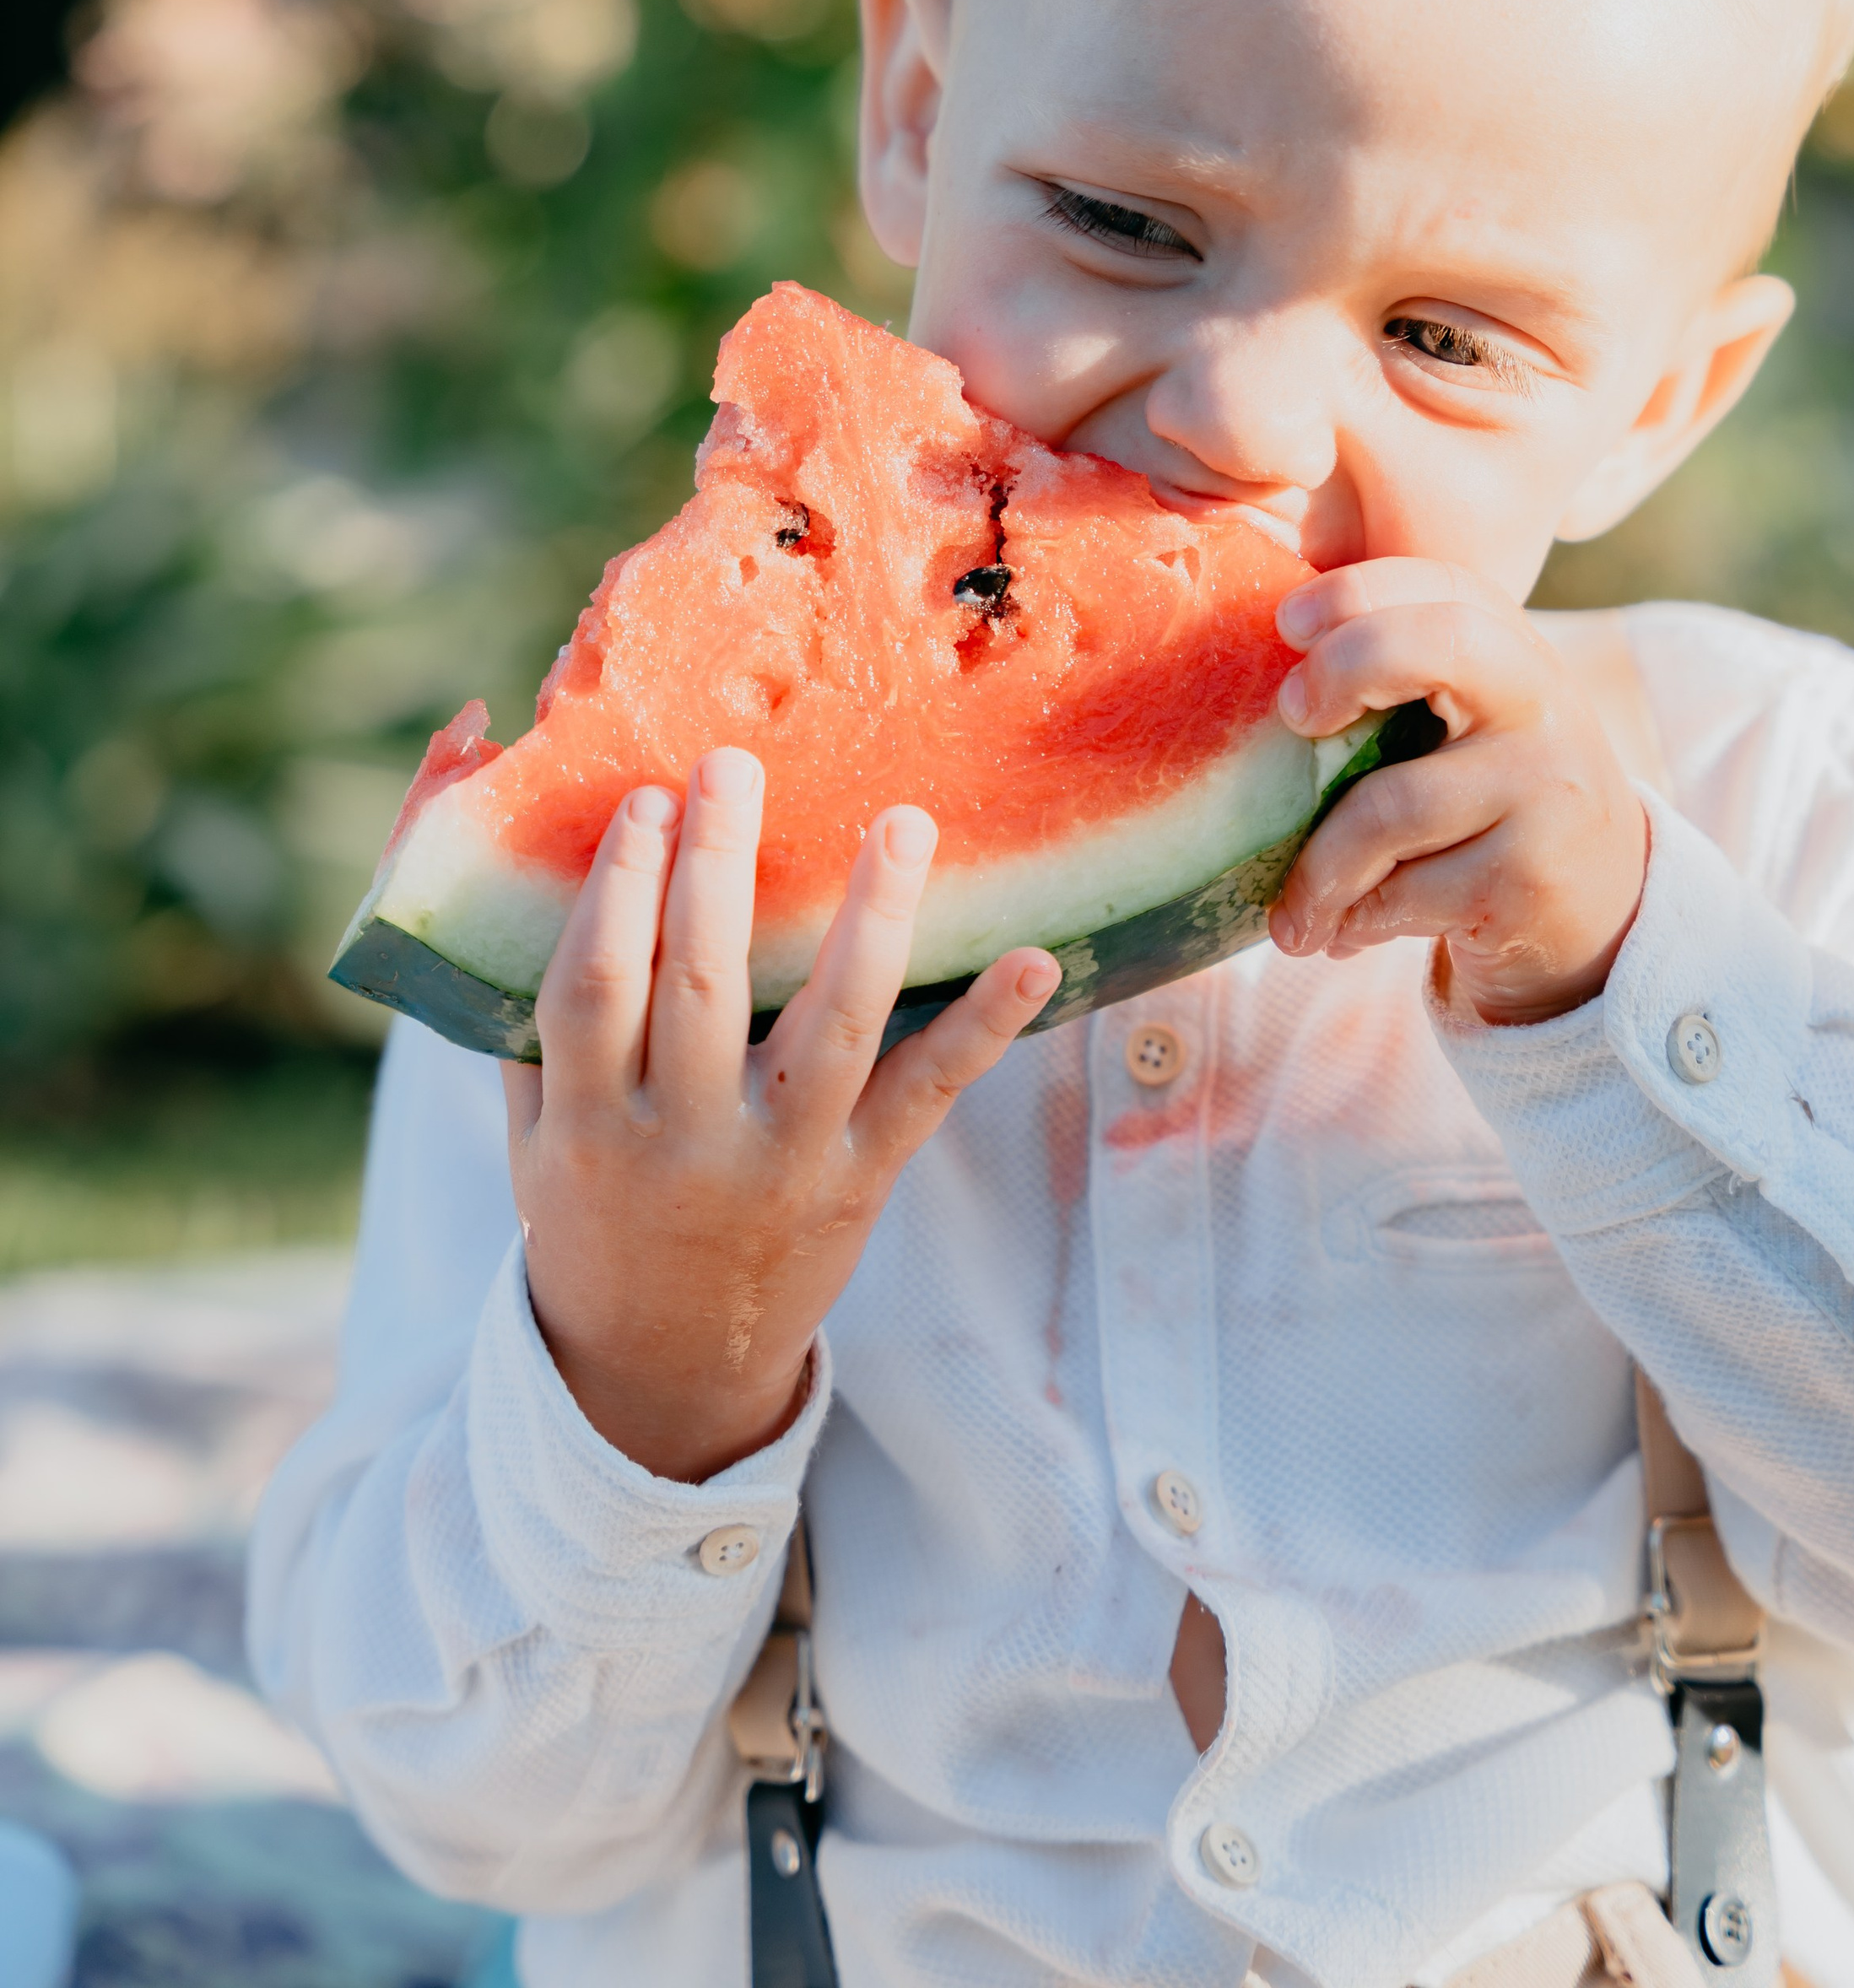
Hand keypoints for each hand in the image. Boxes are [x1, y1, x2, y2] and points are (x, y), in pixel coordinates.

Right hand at [501, 752, 1058, 1481]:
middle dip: (715, 864)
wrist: (661, 1371)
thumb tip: (546, 869)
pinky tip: (1035, 958)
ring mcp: (783, 1162)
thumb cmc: (592, 1214)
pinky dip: (985, 1024)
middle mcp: (685, 1144)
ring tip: (900, 820)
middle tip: (733, 765)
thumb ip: (540, 1027)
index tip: (646, 799)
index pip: (595, 988)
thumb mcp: (534, 1138)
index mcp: (590, 1126)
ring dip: (872, 915)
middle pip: (703, 982)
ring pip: (834, 1022)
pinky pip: (929, 1093)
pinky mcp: (861, 1179)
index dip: (620, 889)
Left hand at [1269, 562, 1648, 1024]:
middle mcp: (1539, 703)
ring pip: (1390, 806)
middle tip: (1294, 718)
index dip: (1355, 591)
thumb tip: (1246, 683)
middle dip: (1346, 667)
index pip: (1441, 584)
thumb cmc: (1489, 799)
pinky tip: (1345, 932)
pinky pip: (1405, 891)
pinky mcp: (1531, 875)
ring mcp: (1544, 787)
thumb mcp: (1465, 724)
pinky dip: (1355, 918)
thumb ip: (1393, 687)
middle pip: (1442, 644)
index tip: (1286, 624)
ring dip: (1318, 868)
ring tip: (1293, 910)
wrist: (1604, 909)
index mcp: (1511, 649)